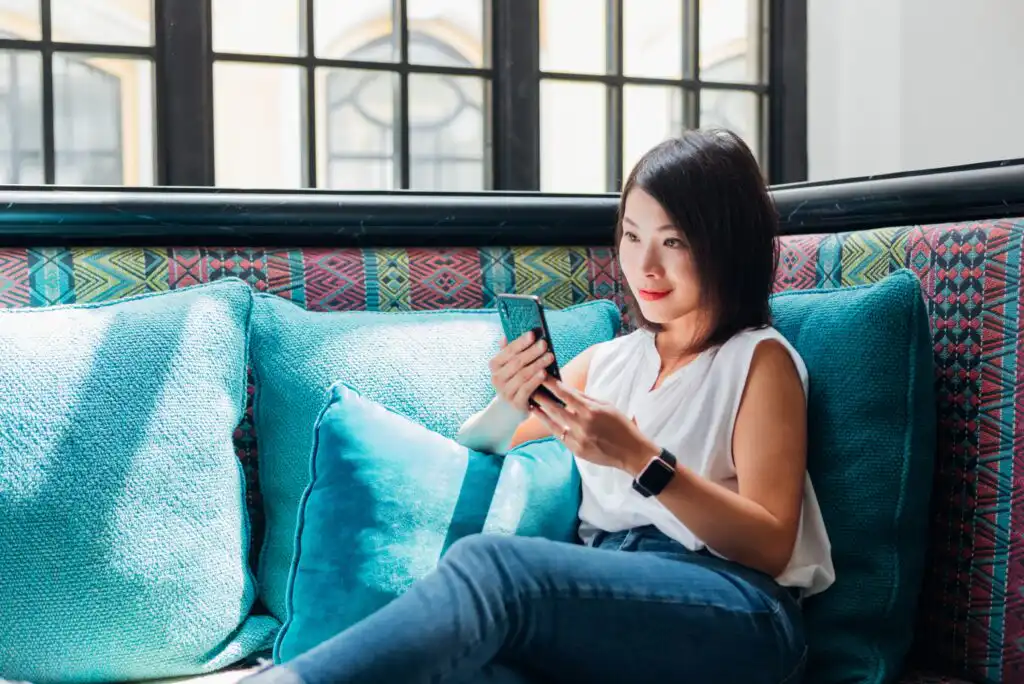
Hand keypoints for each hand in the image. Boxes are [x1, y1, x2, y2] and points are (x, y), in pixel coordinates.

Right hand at [488, 331, 555, 411]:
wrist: (509, 410)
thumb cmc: (513, 382)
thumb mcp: (509, 367)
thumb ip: (509, 352)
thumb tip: (505, 336)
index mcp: (495, 365)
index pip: (508, 351)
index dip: (521, 342)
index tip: (533, 334)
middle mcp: (497, 378)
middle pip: (517, 362)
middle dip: (532, 352)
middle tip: (544, 344)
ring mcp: (505, 392)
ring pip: (522, 375)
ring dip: (537, 364)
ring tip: (550, 356)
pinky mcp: (515, 403)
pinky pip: (526, 389)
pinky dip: (535, 380)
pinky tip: (544, 373)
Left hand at [530, 378, 660, 473]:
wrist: (631, 452)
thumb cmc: (622, 426)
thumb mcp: (607, 406)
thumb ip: (586, 399)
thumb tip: (568, 389)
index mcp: (591, 411)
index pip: (565, 394)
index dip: (551, 384)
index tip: (541, 376)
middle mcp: (582, 425)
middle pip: (555, 408)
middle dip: (541, 397)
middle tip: (529, 388)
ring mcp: (578, 439)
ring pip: (553, 423)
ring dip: (541, 413)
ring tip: (531, 404)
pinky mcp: (576, 451)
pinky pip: (560, 436)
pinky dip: (551, 427)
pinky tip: (544, 420)